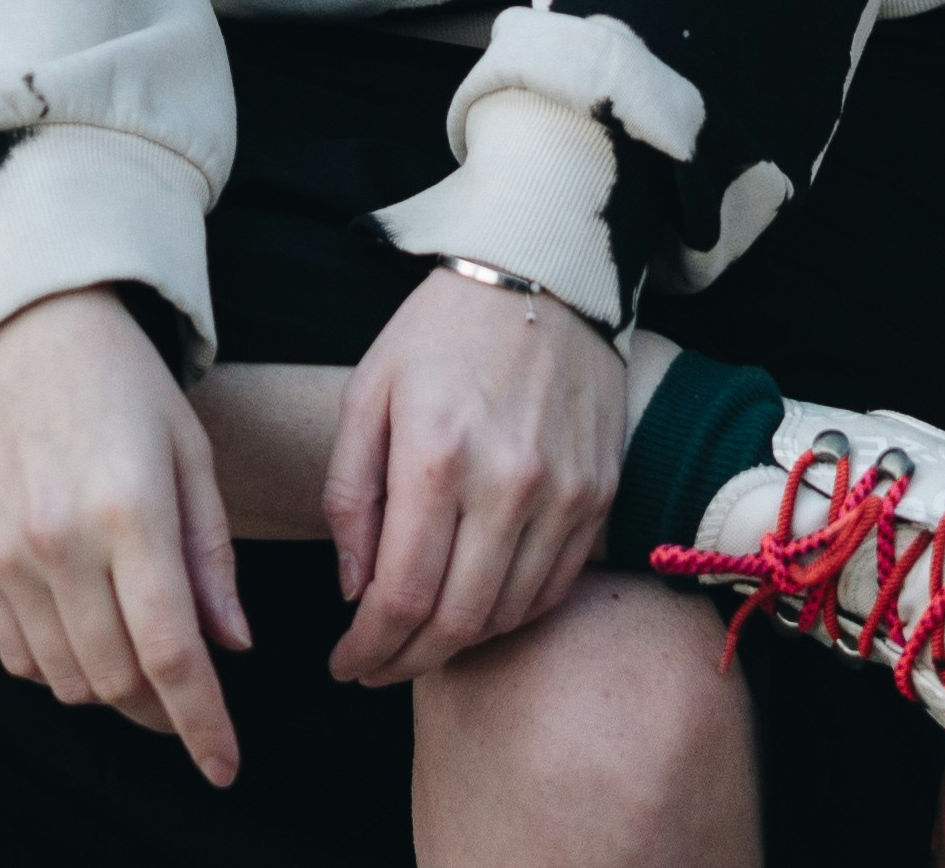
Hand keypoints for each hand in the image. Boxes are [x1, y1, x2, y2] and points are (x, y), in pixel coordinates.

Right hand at [0, 286, 252, 784]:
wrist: (24, 327)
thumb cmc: (125, 384)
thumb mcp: (191, 455)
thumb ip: (211, 558)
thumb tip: (231, 646)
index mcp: (131, 512)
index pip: (172, 654)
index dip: (203, 724)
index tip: (226, 766)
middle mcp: (60, 541)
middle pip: (118, 681)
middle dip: (164, 712)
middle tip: (192, 700)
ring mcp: (6, 554)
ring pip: (67, 679)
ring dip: (113, 691)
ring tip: (141, 657)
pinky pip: (16, 655)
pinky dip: (58, 667)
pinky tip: (87, 634)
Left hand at [323, 266, 627, 687]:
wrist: (544, 274)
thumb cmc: (442, 331)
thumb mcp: (370, 392)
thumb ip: (352, 493)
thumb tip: (353, 588)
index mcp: (436, 455)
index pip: (402, 594)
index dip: (369, 646)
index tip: (345, 664)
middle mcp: (507, 483)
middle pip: (456, 620)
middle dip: (406, 661)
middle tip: (376, 669)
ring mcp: (563, 493)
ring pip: (508, 614)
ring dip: (458, 645)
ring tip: (419, 642)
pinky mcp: (599, 494)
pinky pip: (554, 587)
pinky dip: (510, 615)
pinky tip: (476, 609)